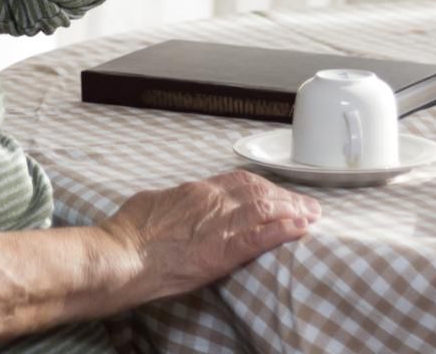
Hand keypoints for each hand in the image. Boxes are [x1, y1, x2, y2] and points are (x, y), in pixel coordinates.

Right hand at [101, 171, 320, 301]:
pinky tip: (301, 229)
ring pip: (265, 209)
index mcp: (195, 191)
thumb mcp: (153, 204)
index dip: (265, 186)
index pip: (240, 182)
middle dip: (287, 198)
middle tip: (308, 204)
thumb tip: (177, 203)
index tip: (279, 193)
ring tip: (312, 215)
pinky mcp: (221, 251)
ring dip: (293, 211)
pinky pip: (259, 237)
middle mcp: (211, 202)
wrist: (122, 254)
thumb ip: (174, 203)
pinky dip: (283, 231)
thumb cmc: (129, 233)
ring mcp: (218, 225)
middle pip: (259, 192)